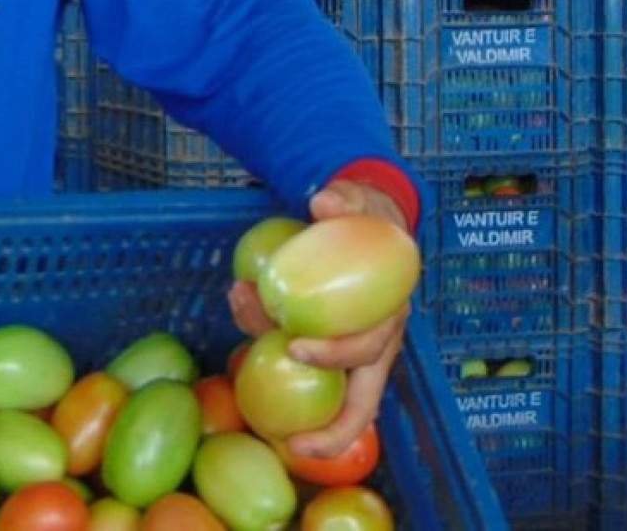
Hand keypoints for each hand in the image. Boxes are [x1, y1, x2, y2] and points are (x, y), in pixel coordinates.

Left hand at [227, 179, 412, 458]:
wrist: (368, 220)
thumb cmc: (370, 218)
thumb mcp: (366, 203)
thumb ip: (350, 200)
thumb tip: (323, 204)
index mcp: (388, 318)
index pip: (368, 351)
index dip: (336, 357)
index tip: (296, 346)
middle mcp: (373, 342)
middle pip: (358, 398)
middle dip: (325, 423)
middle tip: (282, 426)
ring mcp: (348, 348)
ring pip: (320, 382)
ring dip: (271, 358)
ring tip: (239, 305)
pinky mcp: (322, 339)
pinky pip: (294, 350)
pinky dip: (262, 330)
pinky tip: (238, 300)